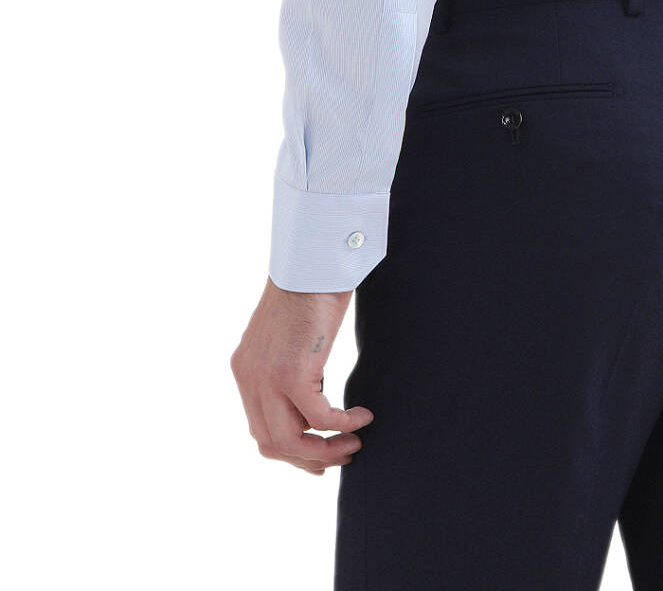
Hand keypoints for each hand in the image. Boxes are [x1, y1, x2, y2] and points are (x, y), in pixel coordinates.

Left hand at [231, 277, 373, 474]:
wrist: (313, 257)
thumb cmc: (310, 286)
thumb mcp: (288, 334)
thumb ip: (288, 364)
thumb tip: (310, 393)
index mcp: (245, 369)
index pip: (260, 428)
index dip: (291, 450)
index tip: (320, 454)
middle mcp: (249, 378)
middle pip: (272, 443)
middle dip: (310, 457)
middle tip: (343, 454)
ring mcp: (267, 378)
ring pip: (292, 440)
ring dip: (327, 449)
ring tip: (356, 442)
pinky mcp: (292, 373)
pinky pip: (320, 417)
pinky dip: (345, 423)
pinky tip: (364, 416)